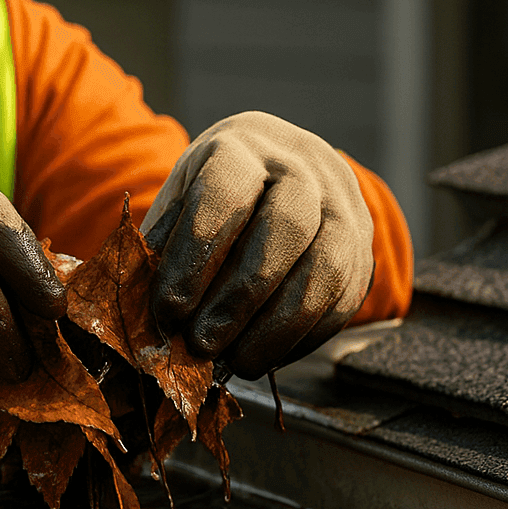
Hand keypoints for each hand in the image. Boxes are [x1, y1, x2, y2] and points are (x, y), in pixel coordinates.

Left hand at [142, 112, 373, 379]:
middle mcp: (303, 166)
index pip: (225, 194)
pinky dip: (303, 337)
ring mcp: (344, 206)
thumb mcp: (179, 204)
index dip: (195, 256)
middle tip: (202, 345)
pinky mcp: (363, 249)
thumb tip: (144, 313)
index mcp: (243, 147)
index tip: (168, 309)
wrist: (278, 174)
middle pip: (286, 228)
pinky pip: (344, 298)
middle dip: (239, 297)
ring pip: (325, 267)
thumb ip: (161, 249)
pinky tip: (266, 355)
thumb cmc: (213, 198)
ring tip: (235, 362)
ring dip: (276, 326)